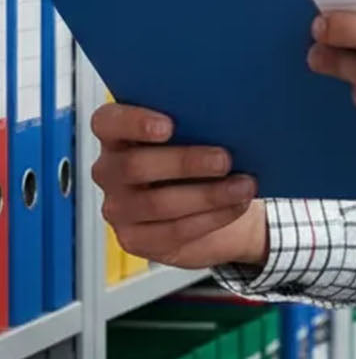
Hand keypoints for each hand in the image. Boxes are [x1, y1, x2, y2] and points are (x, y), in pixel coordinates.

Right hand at [91, 103, 268, 270]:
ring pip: (157, 203)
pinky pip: (173, 231)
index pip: (107, 122)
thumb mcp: (195, 134)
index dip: (134, 122)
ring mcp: (118, 208)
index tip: (168, 126)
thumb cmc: (199, 153)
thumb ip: (196, 124)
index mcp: (117, 134)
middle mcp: (109, 170)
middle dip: (185, 162)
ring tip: (244, 186)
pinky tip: (236, 205)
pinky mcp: (135, 239)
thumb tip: (225, 120)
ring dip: (208, 195)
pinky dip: (211, 218)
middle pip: (135, 166)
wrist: (209, 201)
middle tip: (224, 159)